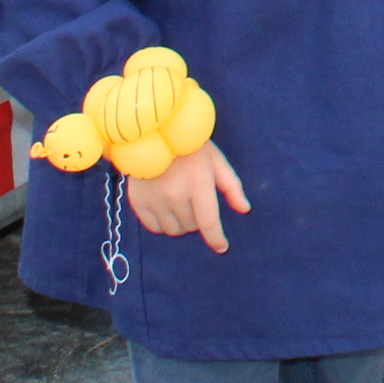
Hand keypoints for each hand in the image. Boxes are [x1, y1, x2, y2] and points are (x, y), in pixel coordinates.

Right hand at [127, 141, 249, 250]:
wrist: (152, 136)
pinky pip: (154, 228)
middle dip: (197, 219)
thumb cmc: (190, 148)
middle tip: (194, 200)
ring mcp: (155, 200)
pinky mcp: (138, 203)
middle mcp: (176, 195)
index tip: (222, 247)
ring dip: (181, 223)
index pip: (209, 222)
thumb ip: (232, 187)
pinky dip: (163, 223)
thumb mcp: (216, 161)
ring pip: (174, 230)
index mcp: (198, 184)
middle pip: (192, 226)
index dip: (217, 238)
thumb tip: (245, 209)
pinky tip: (165, 208)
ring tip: (180, 203)